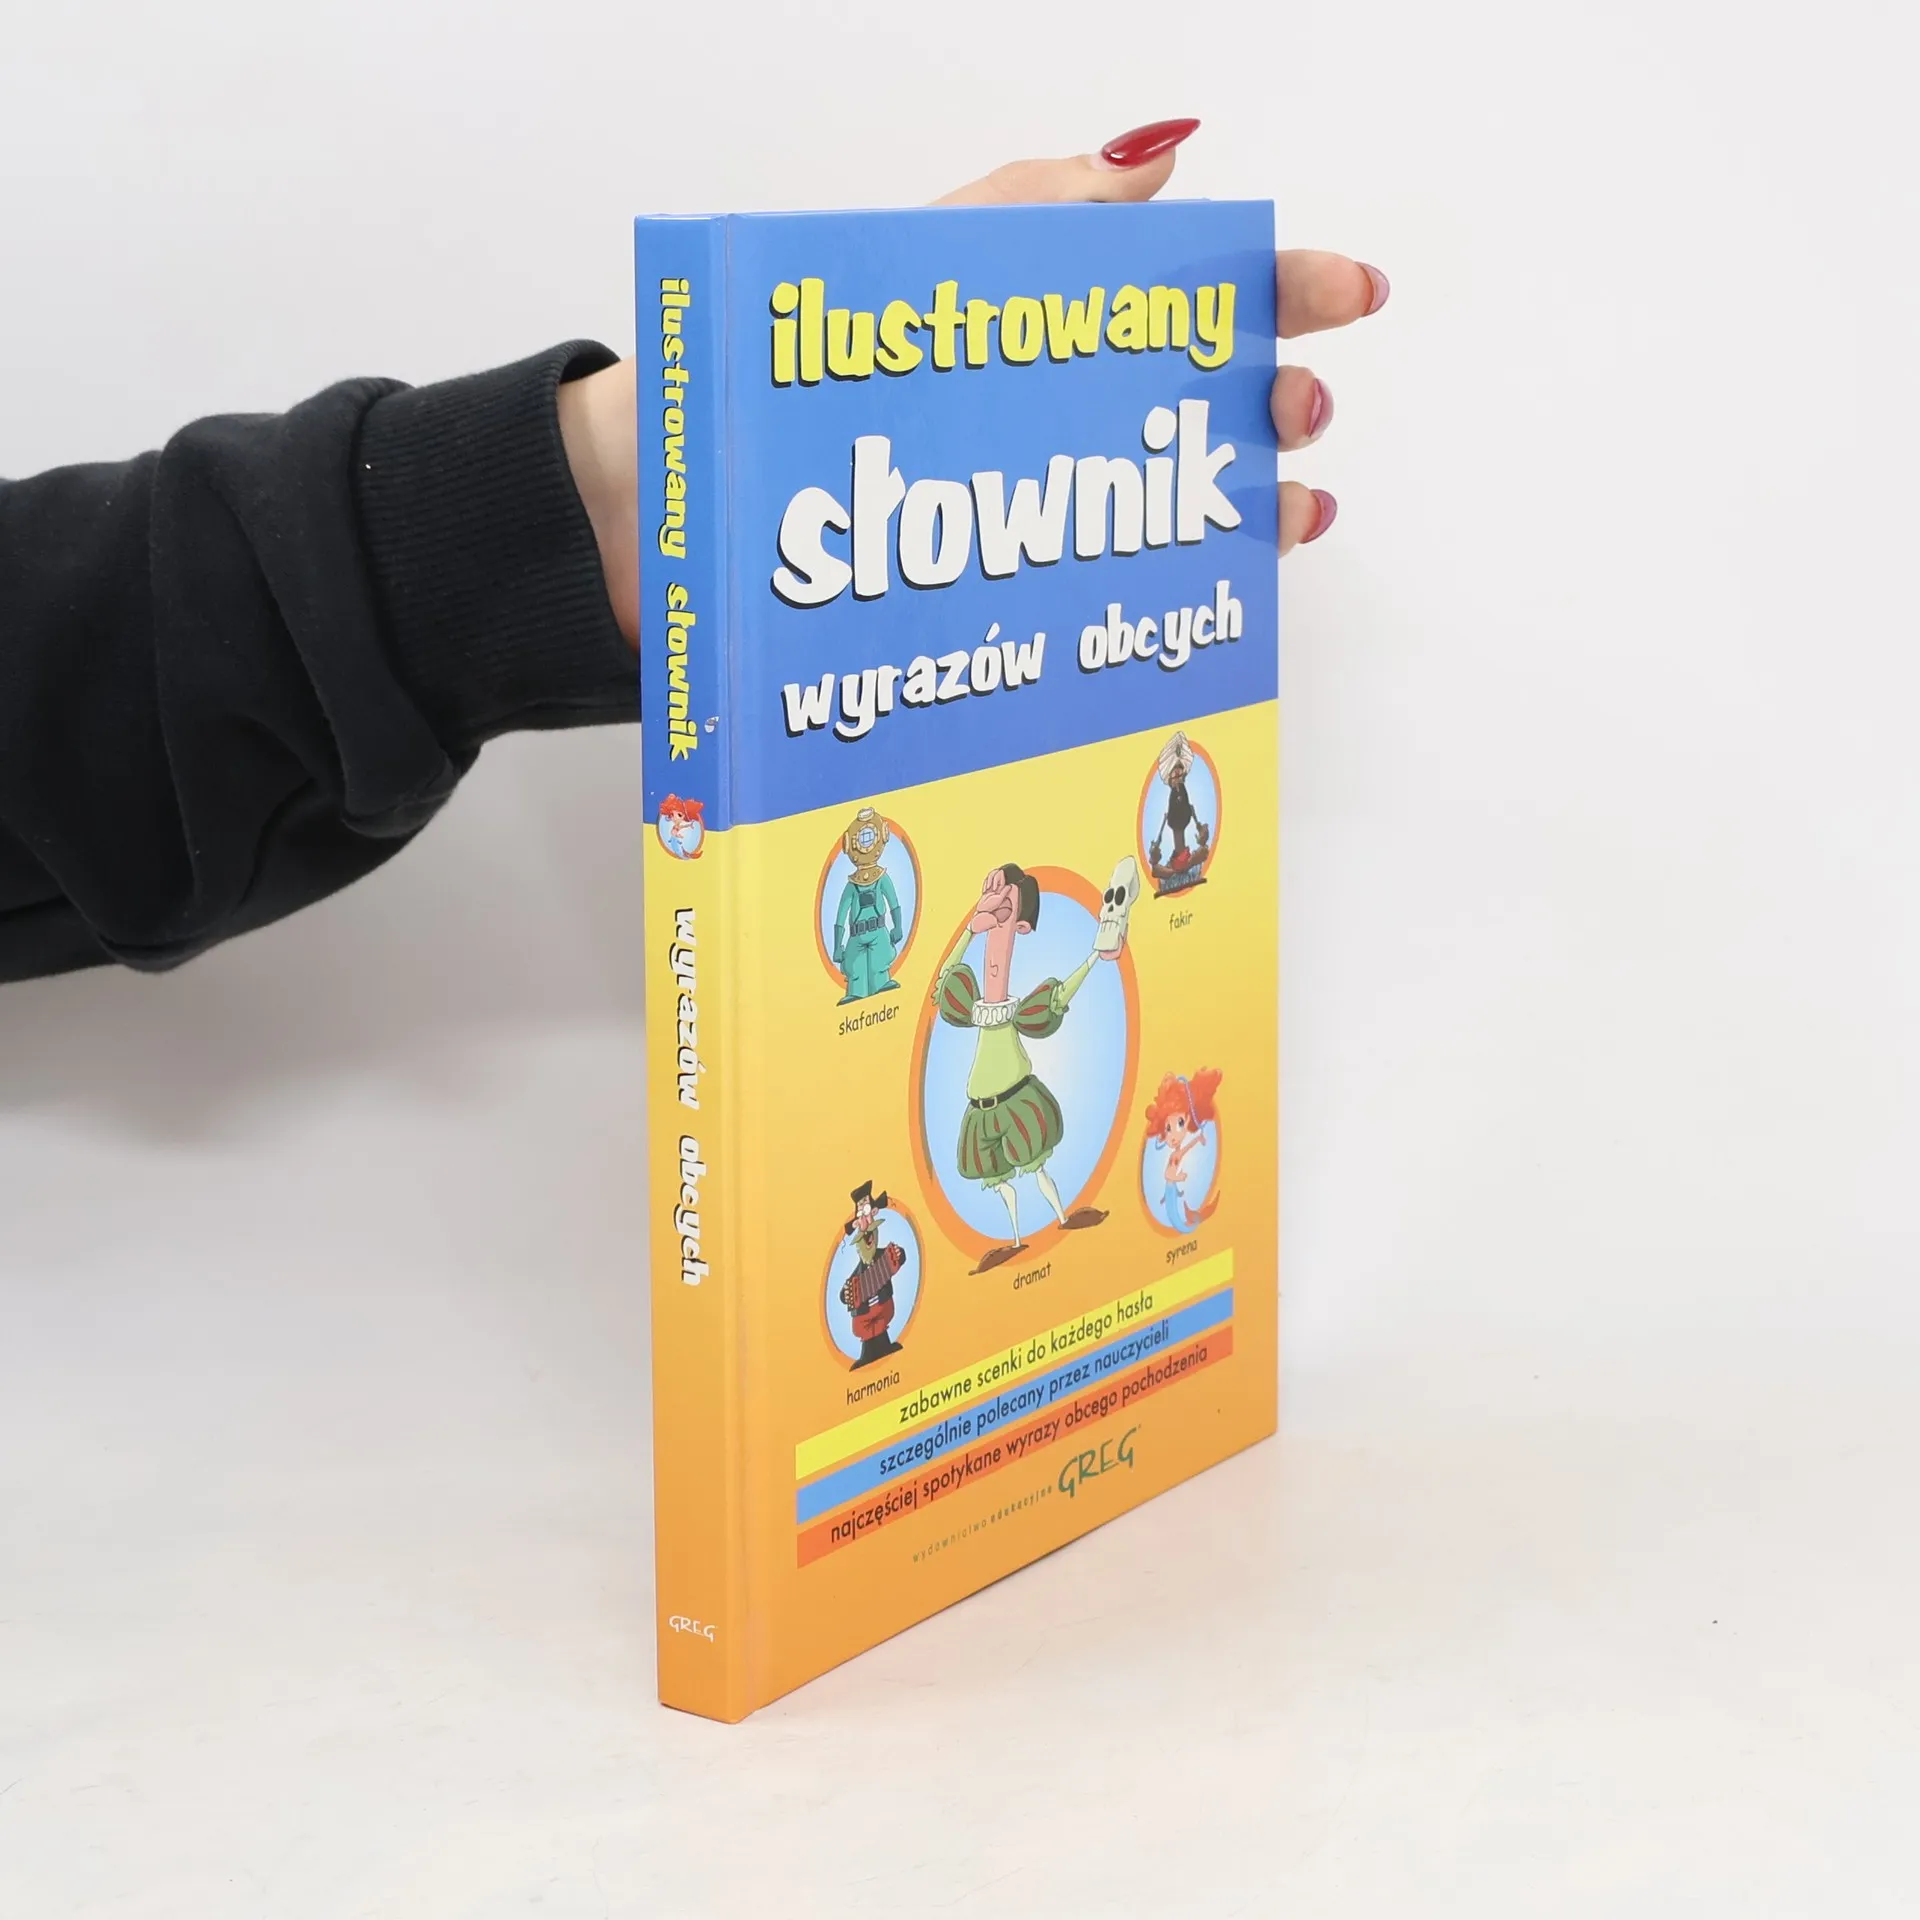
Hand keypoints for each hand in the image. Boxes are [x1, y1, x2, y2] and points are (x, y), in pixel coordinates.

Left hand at [560, 119, 1387, 647]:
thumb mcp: (918, 269)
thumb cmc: (775, 377)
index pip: (1180, 299)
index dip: (1277, 291)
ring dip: (1242, 508)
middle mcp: (1037, 425)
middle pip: (1187, 409)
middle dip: (1267, 403)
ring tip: (1281, 508)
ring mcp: (1017, 518)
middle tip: (1288, 410)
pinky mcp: (988, 609)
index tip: (1348, 295)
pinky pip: (1096, 605)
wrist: (668, 511)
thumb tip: (1162, 159)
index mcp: (1032, 332)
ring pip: (1161, 513)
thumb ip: (1038, 211)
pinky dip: (1163, 603)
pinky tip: (1198, 606)